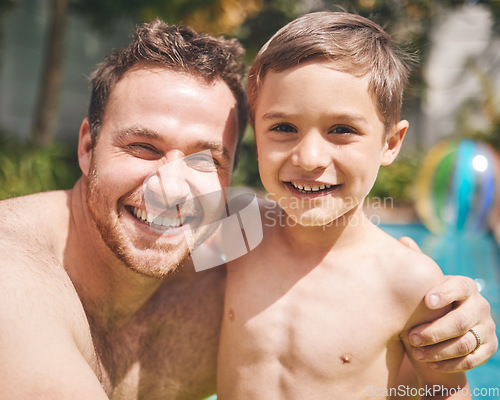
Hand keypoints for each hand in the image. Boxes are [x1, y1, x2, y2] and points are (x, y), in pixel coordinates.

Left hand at [399, 235, 497, 371]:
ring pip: (464, 343)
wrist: (442, 333)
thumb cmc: (427, 305)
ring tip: (415, 352)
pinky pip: (471, 360)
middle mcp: (480, 306)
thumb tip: (403, 240)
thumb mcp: (422, 286)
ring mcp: (487, 328)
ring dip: (438, 351)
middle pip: (460, 321)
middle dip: (433, 331)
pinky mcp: (489, 348)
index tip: (426, 301)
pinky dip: (449, 364)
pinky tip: (429, 365)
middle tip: (410, 337)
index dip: (444, 294)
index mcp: (465, 287)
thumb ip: (418, 265)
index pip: (460, 287)